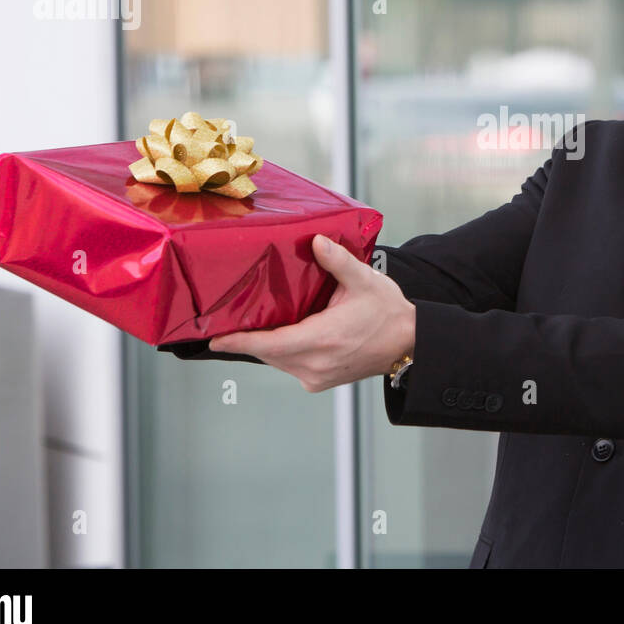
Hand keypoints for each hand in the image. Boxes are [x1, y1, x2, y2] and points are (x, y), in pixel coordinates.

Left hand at [209, 234, 414, 392]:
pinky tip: (281, 334)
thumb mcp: (365, 281)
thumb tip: (317, 241)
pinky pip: (290, 366)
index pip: (270, 344)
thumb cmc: (388, 313)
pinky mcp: (320, 381)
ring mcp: (317, 376)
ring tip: (249, 325)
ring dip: (265, 344)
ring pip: (277, 361)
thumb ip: (338, 261)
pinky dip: (281, 352)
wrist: (409, 344)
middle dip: (247, 339)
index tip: (215, 339)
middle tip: (226, 322)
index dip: (239, 342)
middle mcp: (316, 364)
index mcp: (323, 339)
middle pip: (268, 353)